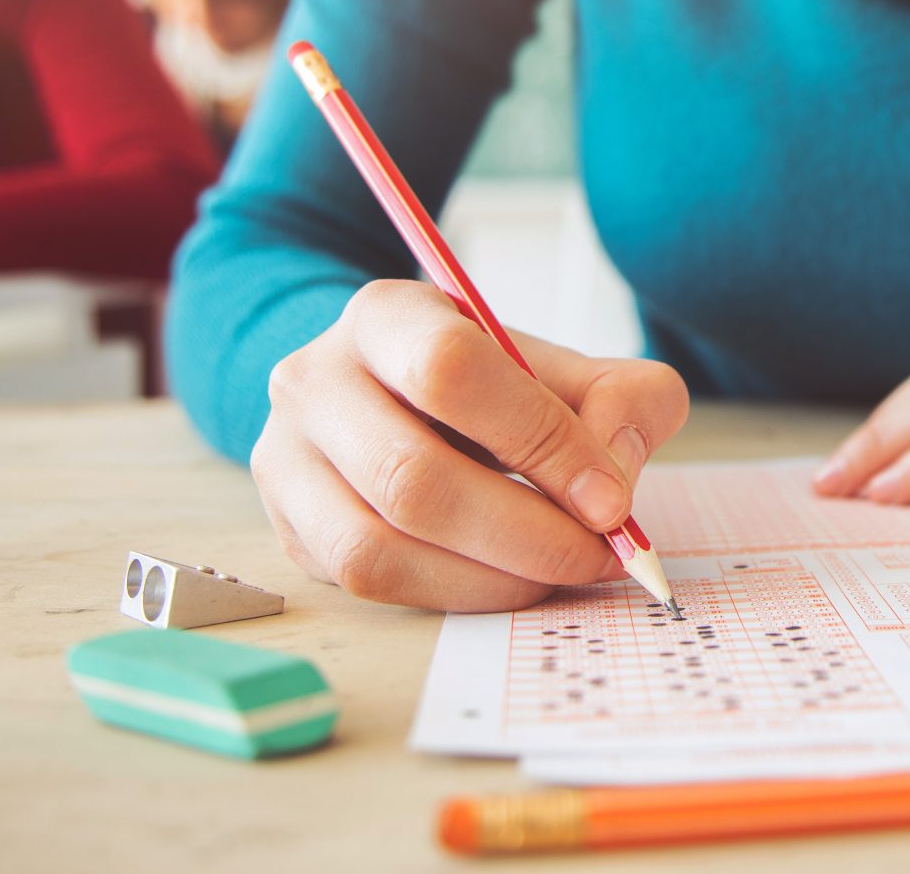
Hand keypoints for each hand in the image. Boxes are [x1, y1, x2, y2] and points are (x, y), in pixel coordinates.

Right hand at [253, 279, 688, 611]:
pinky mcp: (288, 528)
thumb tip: (613, 474)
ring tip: (558, 568)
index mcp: (386, 315)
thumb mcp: (562, 369)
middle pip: (412, 477)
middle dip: (527, 532)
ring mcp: (286, 460)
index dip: (538, 441)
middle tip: (597, 552)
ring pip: (379, 546)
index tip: (610, 497)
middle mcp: (315, 381)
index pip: (450, 370)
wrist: (391, 397)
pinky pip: (367, 583)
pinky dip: (455, 595)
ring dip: (491, 576)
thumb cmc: (488, 386)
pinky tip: (507, 579)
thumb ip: (623, 399)